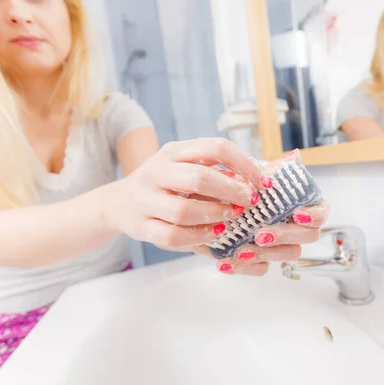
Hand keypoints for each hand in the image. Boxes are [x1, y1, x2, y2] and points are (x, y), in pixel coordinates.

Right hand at [103, 138, 271, 249]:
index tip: (264, 182)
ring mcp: (145, 199)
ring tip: (233, 218)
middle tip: (251, 202)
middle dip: (232, 191)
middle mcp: (157, 170)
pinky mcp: (140, 226)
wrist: (118, 203)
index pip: (215, 148)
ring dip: (215, 215)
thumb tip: (265, 181)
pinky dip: (198, 236)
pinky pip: (172, 235)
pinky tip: (215, 234)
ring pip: (183, 209)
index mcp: (175, 151)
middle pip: (200, 177)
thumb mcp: (186, 170)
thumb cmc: (165, 187)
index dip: (245, 164)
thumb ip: (218, 174)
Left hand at [192, 149, 330, 275]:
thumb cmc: (245, 186)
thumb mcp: (256, 174)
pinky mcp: (264, 259)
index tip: (296, 214)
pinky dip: (244, 267)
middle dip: (284, 236)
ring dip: (265, 254)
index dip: (314, 216)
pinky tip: (226, 263)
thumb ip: (275, 169)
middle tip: (260, 234)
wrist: (216, 202)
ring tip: (240, 252)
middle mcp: (297, 226)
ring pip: (287, 255)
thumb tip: (295, 157)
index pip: (321, 213)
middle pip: (307, 237)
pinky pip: (262, 268)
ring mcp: (282, 244)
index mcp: (303, 204)